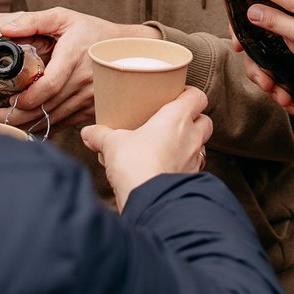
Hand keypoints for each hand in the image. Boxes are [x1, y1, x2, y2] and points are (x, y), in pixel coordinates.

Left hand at [9, 7, 159, 129]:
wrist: (127, 49)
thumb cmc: (92, 31)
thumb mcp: (64, 17)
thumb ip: (33, 21)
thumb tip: (6, 29)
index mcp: (74, 57)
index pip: (50, 84)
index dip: (29, 97)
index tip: (11, 100)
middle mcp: (85, 80)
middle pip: (49, 105)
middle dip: (21, 115)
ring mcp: (91, 97)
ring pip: (57, 117)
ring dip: (32, 124)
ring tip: (9, 124)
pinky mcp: (94, 108)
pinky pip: (68, 122)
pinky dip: (49, 127)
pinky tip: (32, 127)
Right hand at [82, 87, 211, 204]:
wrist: (149, 199)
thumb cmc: (136, 164)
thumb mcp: (113, 144)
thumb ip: (101, 135)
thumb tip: (88, 133)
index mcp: (177, 118)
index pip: (197, 97)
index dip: (189, 94)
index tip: (176, 96)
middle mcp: (192, 136)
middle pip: (206, 120)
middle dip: (195, 119)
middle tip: (175, 121)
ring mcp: (194, 159)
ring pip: (202, 145)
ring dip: (191, 143)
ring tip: (172, 145)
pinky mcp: (191, 178)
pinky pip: (193, 166)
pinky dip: (184, 164)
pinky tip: (168, 167)